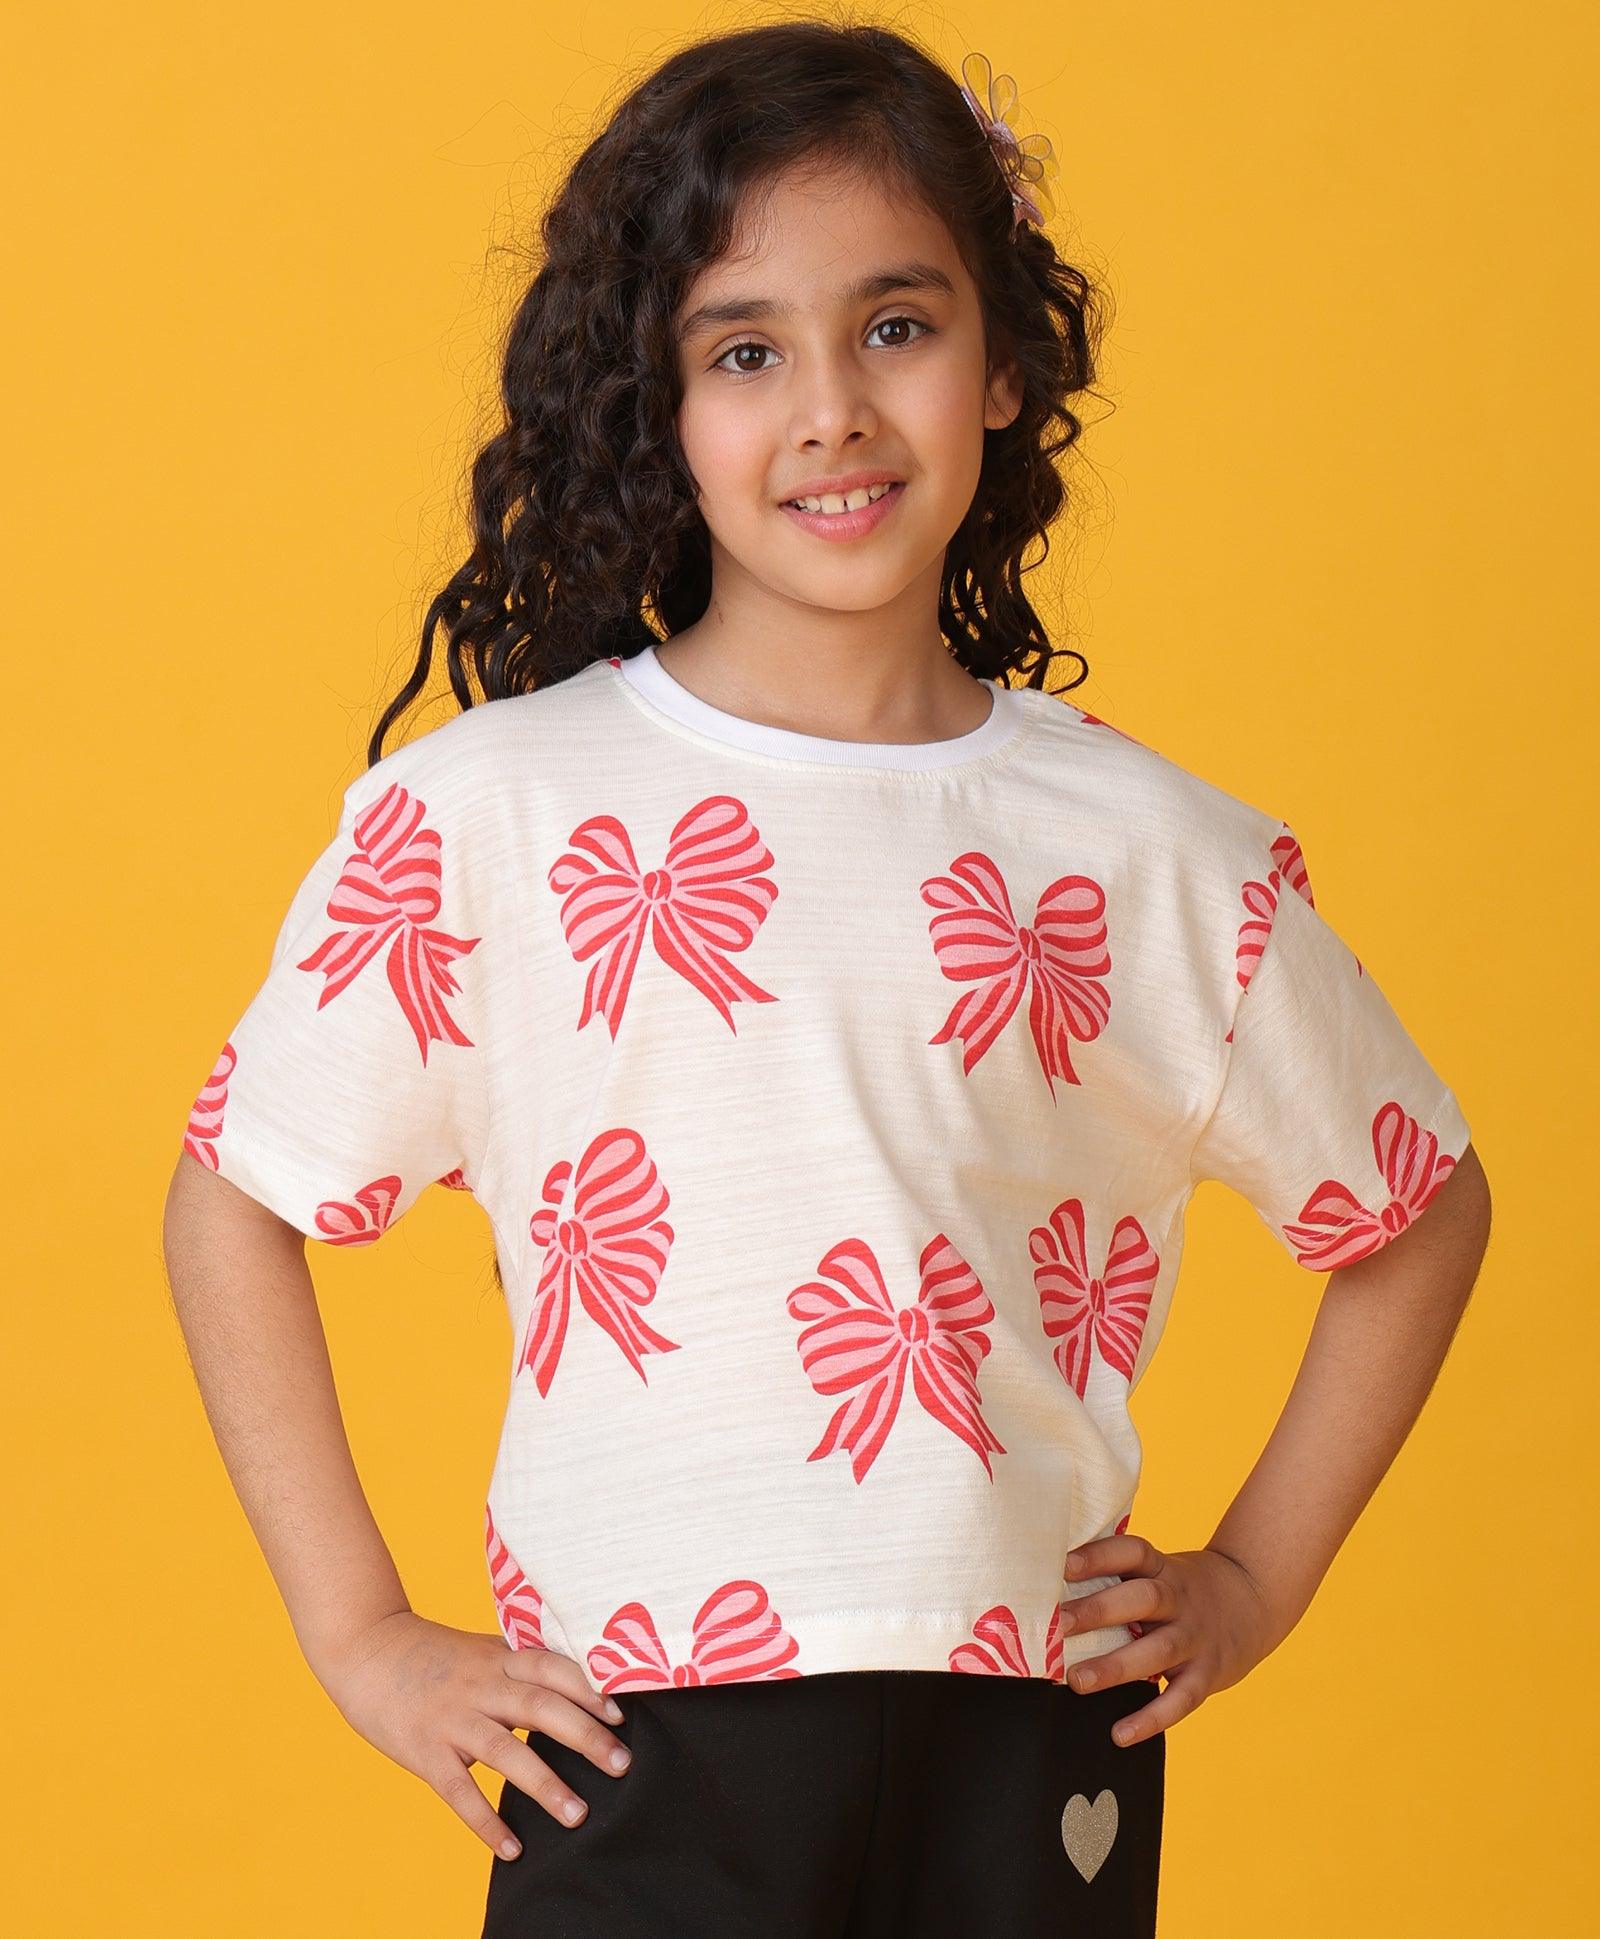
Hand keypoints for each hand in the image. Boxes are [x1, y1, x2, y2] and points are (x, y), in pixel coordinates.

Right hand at [312, 1609, 633, 1856]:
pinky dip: (486, 1822)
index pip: (553, 1668)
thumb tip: (577, 1684)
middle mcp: (482, 1686)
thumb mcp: (482, 1650)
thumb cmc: (432, 1655)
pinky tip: (511, 1848)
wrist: (367, 1649)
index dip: (588, 1688)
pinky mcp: (425, 1751)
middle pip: (541, 1707)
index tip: (621, 1712)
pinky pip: (459, 1791)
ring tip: (577, 1815)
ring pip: (506, 1752)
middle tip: (621, 1765)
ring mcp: (453, 1719)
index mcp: (499, 1658)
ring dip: (545, 1785)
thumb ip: (520, 1667)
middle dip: (585, 1736)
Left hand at [1059, 1534, 1281, 1746]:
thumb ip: (1119, 1579)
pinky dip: (1151, 1719)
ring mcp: (1196, 1638)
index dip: (1100, 1556)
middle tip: (1059, 1625)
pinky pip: (1181, 1699)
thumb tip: (1049, 1589)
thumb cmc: (1183, 1587)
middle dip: (1100, 1610)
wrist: (1255, 1598)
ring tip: (1076, 1680)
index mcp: (1161, 1568)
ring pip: (1158, 1650)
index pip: (1132, 1553)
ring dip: (1116, 1666)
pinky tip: (1119, 1734)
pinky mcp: (1208, 1675)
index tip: (1064, 1565)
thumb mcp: (1160, 1569)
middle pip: (1143, 1599)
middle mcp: (1179, 1599)